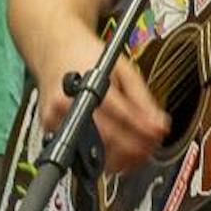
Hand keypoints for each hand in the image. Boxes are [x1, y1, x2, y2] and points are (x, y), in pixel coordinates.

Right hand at [37, 28, 169, 173]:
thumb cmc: (88, 57)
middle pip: (106, 140)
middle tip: (151, 145)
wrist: (56, 51)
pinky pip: (82, 156)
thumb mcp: (123, 69)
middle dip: (134, 148)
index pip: (119, 115)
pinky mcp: (51, 133)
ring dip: (122, 159)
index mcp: (86, 84)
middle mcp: (67, 104)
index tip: (157, 134)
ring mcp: (55, 121)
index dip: (142, 129)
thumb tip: (159, 125)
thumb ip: (142, 99)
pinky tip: (118, 152)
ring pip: (93, 155)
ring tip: (138, 151)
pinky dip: (105, 158)